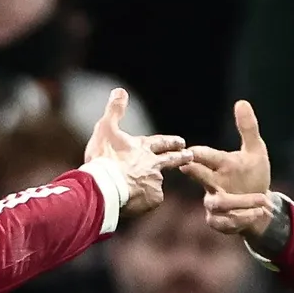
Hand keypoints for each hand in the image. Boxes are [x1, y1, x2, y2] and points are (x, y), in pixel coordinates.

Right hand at [85, 88, 193, 214]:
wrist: (106, 186)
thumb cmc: (104, 158)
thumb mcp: (105, 129)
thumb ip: (114, 110)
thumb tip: (120, 90)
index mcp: (142, 148)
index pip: (161, 143)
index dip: (171, 142)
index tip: (181, 141)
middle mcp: (153, 164)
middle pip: (171, 160)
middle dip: (181, 157)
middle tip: (189, 155)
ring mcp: (155, 182)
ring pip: (154, 183)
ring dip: (149, 185)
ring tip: (135, 192)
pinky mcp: (153, 198)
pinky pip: (149, 201)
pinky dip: (142, 202)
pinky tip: (131, 202)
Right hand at [183, 101, 273, 235]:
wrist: (261, 206)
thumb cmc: (253, 175)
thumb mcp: (256, 151)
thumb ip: (248, 128)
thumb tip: (241, 102)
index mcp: (219, 164)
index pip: (203, 156)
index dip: (195, 153)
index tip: (190, 151)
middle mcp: (213, 183)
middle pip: (198, 178)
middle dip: (196, 173)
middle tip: (189, 167)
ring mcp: (213, 203)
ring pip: (218, 204)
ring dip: (240, 203)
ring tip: (262, 201)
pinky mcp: (219, 221)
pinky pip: (225, 222)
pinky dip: (242, 218)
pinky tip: (258, 214)